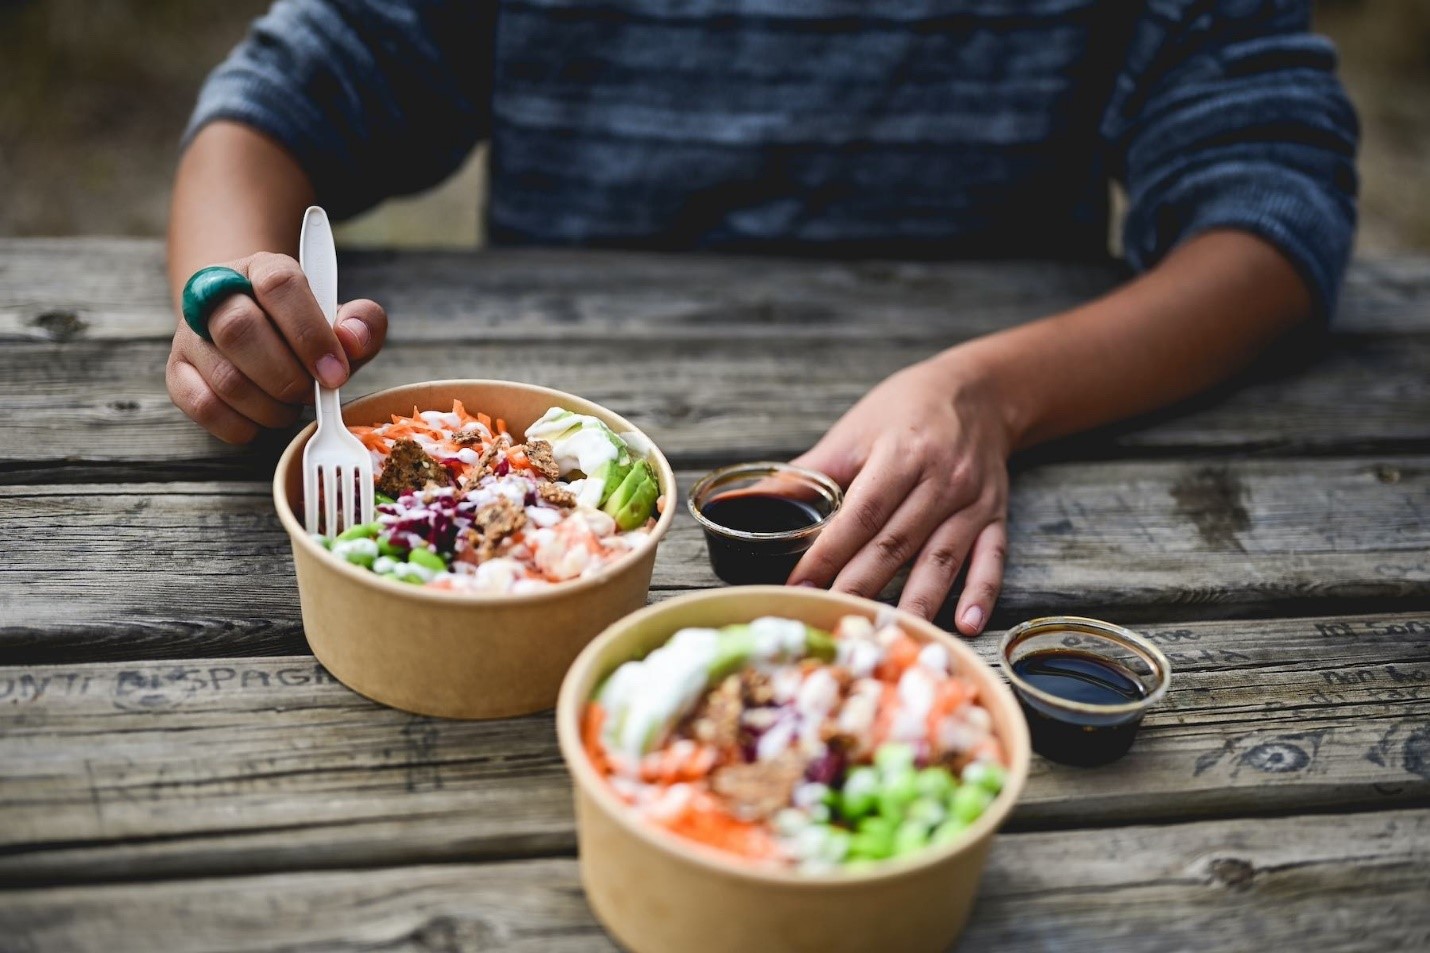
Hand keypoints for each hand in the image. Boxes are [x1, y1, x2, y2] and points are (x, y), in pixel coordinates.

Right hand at [166, 252, 386, 443]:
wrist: (259, 331)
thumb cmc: (307, 330)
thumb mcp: (343, 320)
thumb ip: (361, 325)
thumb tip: (352, 339)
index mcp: (263, 269)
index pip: (279, 284)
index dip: (310, 333)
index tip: (335, 373)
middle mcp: (215, 294)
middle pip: (239, 330)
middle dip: (287, 377)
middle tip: (311, 394)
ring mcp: (191, 334)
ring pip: (226, 378)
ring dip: (270, 407)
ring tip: (290, 405)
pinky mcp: (178, 373)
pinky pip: (205, 407)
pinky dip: (243, 424)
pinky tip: (263, 418)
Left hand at [787, 352, 1014, 633]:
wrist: (977, 391)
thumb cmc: (906, 410)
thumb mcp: (855, 432)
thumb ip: (807, 474)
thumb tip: (749, 502)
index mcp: (901, 455)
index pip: (860, 514)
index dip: (828, 553)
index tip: (800, 586)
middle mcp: (941, 480)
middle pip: (896, 543)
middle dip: (862, 586)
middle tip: (835, 621)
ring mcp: (972, 501)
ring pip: (941, 559)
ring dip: (917, 601)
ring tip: (893, 634)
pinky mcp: (995, 516)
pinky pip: (991, 559)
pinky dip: (981, 593)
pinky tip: (966, 625)